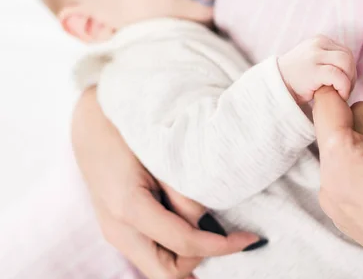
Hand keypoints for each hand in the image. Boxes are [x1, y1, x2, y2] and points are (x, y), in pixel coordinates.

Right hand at [72, 88, 261, 278]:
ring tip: (216, 232)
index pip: (185, 243)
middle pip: (167, 273)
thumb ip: (185, 193)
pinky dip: (176, 249)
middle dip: (202, 260)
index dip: (222, 245)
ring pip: (158, 267)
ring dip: (189, 256)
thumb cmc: (130, 130)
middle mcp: (118, 229)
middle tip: (230, 238)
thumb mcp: (163, 156)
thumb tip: (208, 223)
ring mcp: (115, 232)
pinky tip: (196, 232)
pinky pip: (152, 252)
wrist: (92, 120)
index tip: (249, 238)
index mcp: (129, 208)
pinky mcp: (119, 227)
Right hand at [278, 35, 355, 102]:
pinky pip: (338, 76)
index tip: (344, 84)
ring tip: (341, 93)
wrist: (275, 87)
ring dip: (349, 81)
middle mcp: (317, 44)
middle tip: (344, 90)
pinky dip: (344, 87)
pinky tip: (340, 96)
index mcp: (319, 40)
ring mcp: (314, 56)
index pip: (345, 52)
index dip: (350, 70)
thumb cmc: (296, 80)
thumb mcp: (312, 61)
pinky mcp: (313, 70)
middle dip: (351, 75)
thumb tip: (351, 68)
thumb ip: (328, 59)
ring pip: (346, 63)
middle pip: (348, 56)